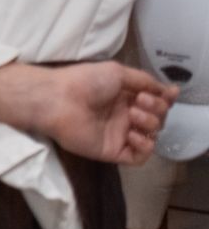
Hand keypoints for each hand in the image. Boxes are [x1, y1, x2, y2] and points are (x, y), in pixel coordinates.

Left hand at [30, 62, 177, 164]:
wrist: (59, 100)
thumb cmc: (85, 81)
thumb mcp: (118, 72)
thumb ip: (144, 81)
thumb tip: (168, 90)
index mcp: (125, 97)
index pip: (156, 102)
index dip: (164, 100)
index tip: (168, 94)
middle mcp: (125, 116)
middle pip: (157, 119)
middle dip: (156, 109)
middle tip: (140, 102)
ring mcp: (119, 134)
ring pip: (151, 136)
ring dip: (150, 124)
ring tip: (132, 115)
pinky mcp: (113, 151)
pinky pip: (139, 156)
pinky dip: (144, 147)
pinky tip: (132, 134)